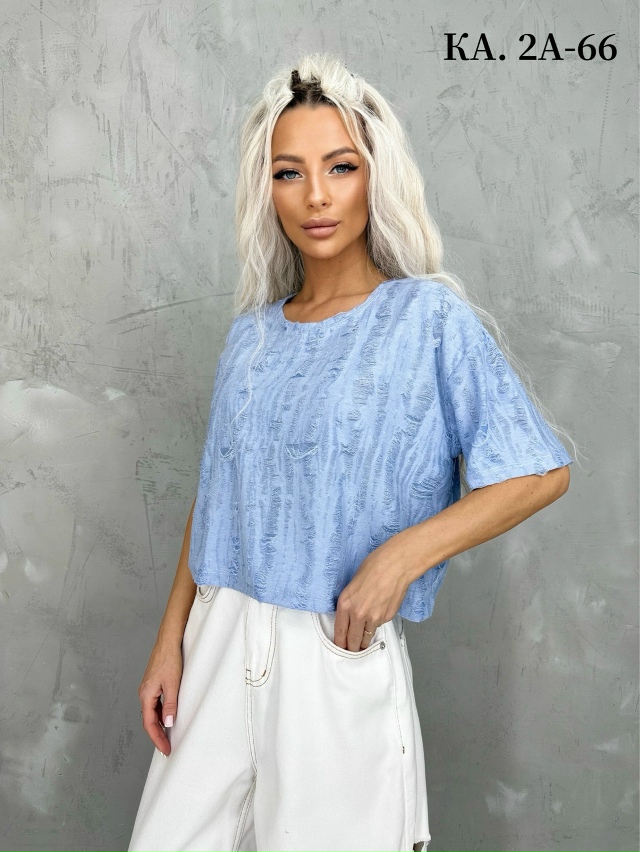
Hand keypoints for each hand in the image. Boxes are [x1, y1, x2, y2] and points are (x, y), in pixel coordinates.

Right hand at [137, 640, 182, 755]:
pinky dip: (160, 714)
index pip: (149, 724)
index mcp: (146, 695)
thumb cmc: (169, 659)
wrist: (168, 641)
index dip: (157, 738)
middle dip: (157, 735)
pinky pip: (155, 704)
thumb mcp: (173, 684)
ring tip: (168, 737)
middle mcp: (144, 693)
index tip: (165, 749)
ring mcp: (148, 689)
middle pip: (148, 720)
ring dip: (159, 725)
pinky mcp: (153, 684)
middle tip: (167, 747)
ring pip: (152, 712)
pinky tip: (168, 717)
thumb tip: (168, 724)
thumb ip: (170, 705)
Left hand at [333, 534, 414, 651]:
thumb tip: (349, 615)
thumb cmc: (374, 567)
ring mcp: (374, 618)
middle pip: (352, 641)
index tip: (339, 648)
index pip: (339, 632)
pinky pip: (379, 626)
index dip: (339, 643)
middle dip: (351, 648)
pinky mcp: (387, 617)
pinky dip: (377, 624)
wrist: (395, 565)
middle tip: (350, 651)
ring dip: (364, 640)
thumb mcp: (352, 584)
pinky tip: (378, 615)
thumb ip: (349, 602)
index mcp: (345, 604)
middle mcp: (358, 614)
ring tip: (362, 642)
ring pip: (366, 637)